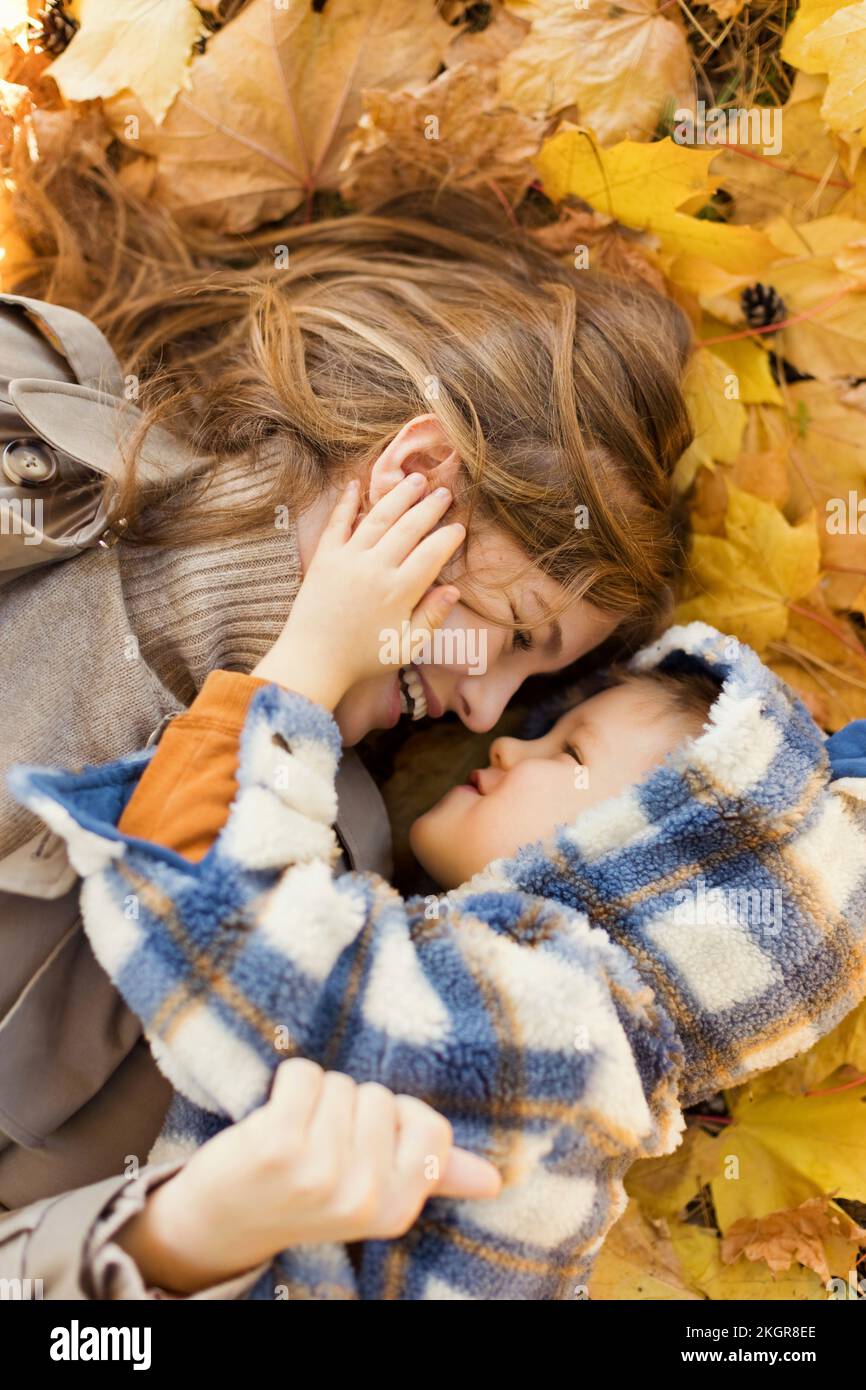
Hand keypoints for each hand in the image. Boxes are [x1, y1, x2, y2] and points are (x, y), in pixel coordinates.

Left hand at [117, 1059, 500, 1293]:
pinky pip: (303, 1073)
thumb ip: (433, 1174)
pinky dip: (287, 1083)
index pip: (431, 1127)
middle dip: (348, 1110)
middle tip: (318, 1149)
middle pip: (379, 1097)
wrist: (225, 1223)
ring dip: (314, 1099)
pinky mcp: (277, 1144)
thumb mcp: (374, 1194)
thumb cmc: (307, 1195)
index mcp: (396, 1209)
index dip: (396, 1122)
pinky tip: (271, 1121)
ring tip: (294, 1138)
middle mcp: (363, 1197)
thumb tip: (494, 1179)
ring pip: (341, 1083)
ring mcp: (320, 1172)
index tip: (363, 1149)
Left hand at [252, 474, 464, 708]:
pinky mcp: (324, 557)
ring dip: (399, 496)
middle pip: (409, 528)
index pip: (432, 554)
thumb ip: (432, 617)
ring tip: (415, 479)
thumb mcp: (406, 646)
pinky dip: (346, 502)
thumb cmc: (363, 657)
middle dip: (430, 507)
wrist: (313, 660)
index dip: (448, 538)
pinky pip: (337, 523)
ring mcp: (348, 559)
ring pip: (378, 518)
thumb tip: (454, 590)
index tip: (459, 527)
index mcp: (399, 591)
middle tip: (445, 492)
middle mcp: (375, 568)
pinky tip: (356, 484)